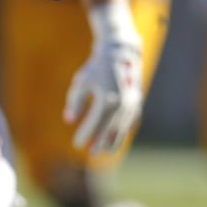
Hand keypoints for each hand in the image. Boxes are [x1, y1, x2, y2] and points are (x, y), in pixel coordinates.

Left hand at [64, 0, 143, 154]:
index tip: (77, 144)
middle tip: (91, 153)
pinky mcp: (137, 101)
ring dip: (113, 140)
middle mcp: (121, 104)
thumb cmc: (96, 68)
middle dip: (99, 142)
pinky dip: (123, 131)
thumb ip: (75, 102)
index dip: (85, 135)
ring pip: (122, 128)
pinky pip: (131, 121)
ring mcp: (131, 103)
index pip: (94, 124)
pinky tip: (115, 138)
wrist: (119, 53)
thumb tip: (69, 120)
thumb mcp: (81, 82)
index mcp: (106, 99)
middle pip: (109, 130)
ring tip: (104, 150)